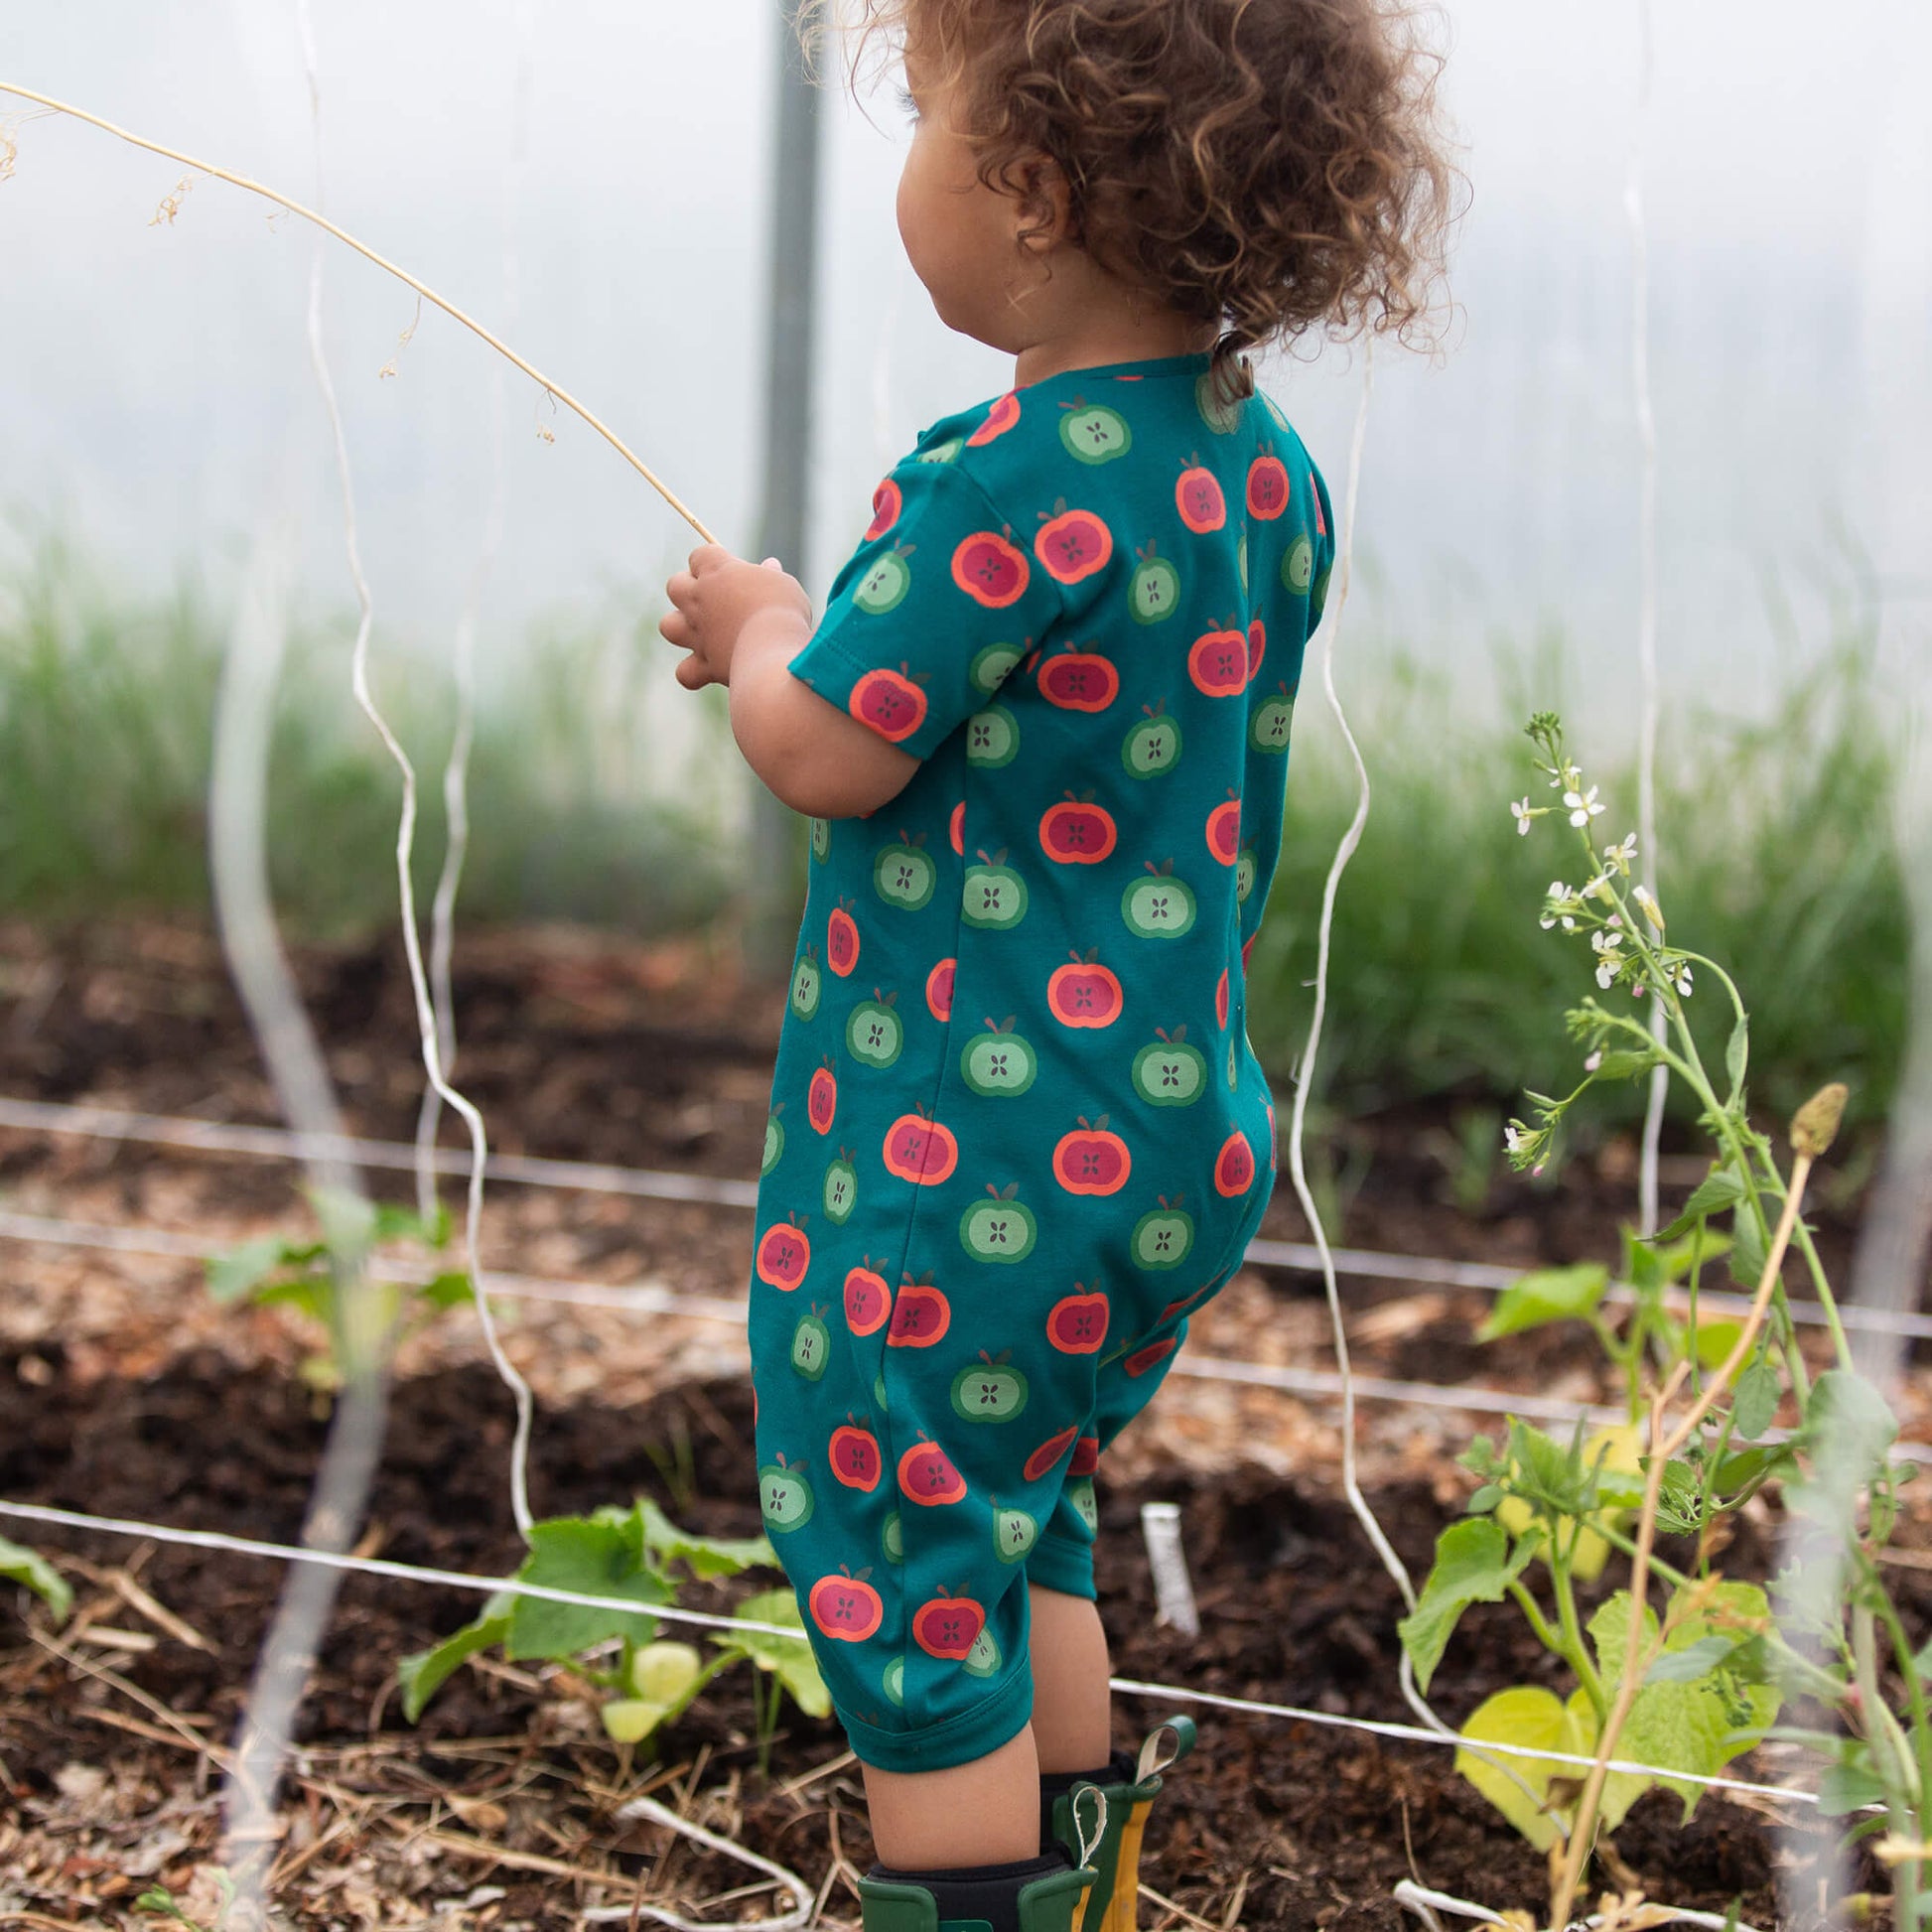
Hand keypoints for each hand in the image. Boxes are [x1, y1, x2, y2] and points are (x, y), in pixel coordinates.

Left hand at [660, 547, 812, 689]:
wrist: (774, 656)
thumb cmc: (784, 613)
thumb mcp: (784, 585)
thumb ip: (771, 575)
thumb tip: (770, 566)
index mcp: (717, 572)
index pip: (700, 555)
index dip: (713, 562)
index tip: (733, 572)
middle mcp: (699, 601)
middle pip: (675, 586)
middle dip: (689, 590)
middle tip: (717, 600)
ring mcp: (698, 634)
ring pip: (668, 626)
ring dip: (681, 628)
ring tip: (704, 633)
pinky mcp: (705, 665)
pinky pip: (685, 673)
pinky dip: (693, 673)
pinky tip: (709, 670)